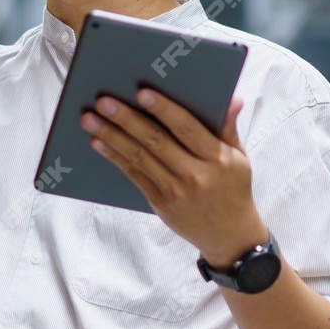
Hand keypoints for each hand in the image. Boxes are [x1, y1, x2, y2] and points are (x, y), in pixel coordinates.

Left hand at [81, 91, 268, 266]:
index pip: (187, 128)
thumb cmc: (233, 189)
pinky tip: (99, 143)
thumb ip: (229, 127)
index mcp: (217, 159)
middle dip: (127, 119)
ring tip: (90, 119)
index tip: (142, 92)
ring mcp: (176, 191)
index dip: (164, 109)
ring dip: (112, 137)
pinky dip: (115, 158)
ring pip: (139, 158)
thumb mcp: (239, 157)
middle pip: (156, 141)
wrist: (229, 236)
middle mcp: (195, 175)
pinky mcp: (160, 204)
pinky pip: (134, 176)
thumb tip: (232, 98)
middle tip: (103, 101)